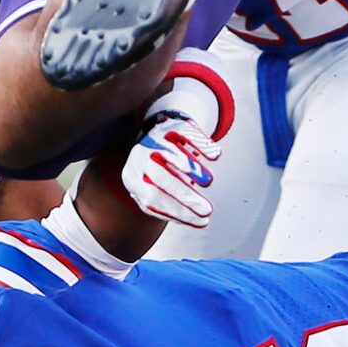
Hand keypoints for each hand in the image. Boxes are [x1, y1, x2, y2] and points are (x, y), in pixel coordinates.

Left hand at [118, 114, 218, 229]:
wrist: (154, 133)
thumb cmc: (158, 172)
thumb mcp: (155, 190)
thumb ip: (172, 206)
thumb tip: (199, 221)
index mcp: (132, 178)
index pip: (152, 199)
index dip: (178, 212)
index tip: (201, 222)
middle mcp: (140, 157)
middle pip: (159, 176)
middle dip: (184, 195)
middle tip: (207, 210)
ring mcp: (155, 138)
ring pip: (172, 154)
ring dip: (191, 169)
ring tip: (208, 183)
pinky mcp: (171, 125)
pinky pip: (186, 134)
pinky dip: (201, 144)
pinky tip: (215, 156)